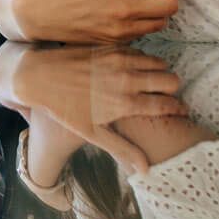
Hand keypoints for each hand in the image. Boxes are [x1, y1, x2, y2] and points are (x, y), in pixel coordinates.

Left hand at [0, 43, 186, 170]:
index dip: (178, 109)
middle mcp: (126, 79)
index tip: (180, 111)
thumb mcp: (92, 132)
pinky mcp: (112, 47)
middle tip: (165, 96)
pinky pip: (141, 52)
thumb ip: (122, 149)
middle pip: (171, 80)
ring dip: (160, 72)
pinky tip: (134, 70)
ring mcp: (119, 60)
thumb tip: (146, 171)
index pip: (169, 104)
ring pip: (160, 63)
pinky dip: (144, 61)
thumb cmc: (64, 108)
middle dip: (172, 89)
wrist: (39, 76)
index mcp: (125, 103)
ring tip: (151, 83)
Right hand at [13, 0, 184, 42]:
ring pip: (159, 23)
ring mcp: (120, 28)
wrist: (36, 11)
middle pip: (171, 6)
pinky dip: (141, 25)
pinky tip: (129, 14)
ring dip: (157, 12)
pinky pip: (141, 35)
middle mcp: (126, 8)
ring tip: (146, 2)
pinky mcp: (112, 41)